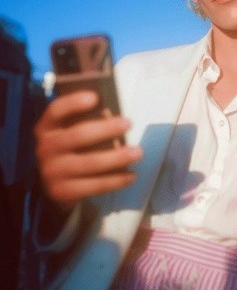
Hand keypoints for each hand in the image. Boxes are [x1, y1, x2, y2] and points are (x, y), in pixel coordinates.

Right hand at [34, 90, 142, 212]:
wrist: (53, 184)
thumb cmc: (70, 149)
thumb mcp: (67, 132)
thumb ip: (83, 121)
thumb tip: (111, 113)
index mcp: (46, 128)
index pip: (55, 111)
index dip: (73, 103)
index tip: (95, 97)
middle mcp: (45, 148)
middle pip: (78, 135)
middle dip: (106, 128)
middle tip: (128, 123)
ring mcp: (52, 171)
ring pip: (90, 163)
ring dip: (117, 157)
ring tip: (137, 152)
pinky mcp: (62, 191)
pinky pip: (94, 185)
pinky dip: (115, 180)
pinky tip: (131, 175)